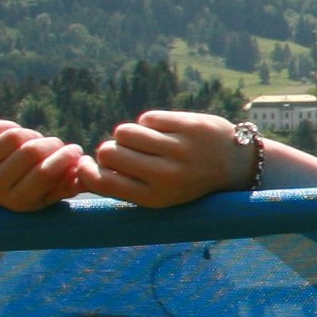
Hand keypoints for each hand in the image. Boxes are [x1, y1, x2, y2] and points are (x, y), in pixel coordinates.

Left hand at [0, 117, 91, 211]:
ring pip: (14, 136)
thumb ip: (70, 184)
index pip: (45, 172)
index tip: (76, 151)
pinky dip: (12, 126)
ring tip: (34, 143)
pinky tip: (14, 138)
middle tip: (57, 145)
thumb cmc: (26, 189)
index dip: (66, 157)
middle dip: (51, 144)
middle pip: (31, 151)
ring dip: (32, 135)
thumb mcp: (49, 194)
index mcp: (17, 202)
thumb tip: (85, 171)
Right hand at [78, 110, 254, 209]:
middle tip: (126, 153)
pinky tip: (165, 133)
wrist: (237, 167)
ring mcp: (181, 149)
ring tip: (145, 142)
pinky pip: (148, 118)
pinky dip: (150, 123)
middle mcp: (167, 175)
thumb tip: (79, 167)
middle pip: (109, 152)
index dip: (87, 170)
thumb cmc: (186, 182)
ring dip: (129, 134)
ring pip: (125, 131)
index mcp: (155, 198)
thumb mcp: (158, 195)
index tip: (88, 164)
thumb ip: (123, 184)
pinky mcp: (191, 125)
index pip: (101, 181)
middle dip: (111, 150)